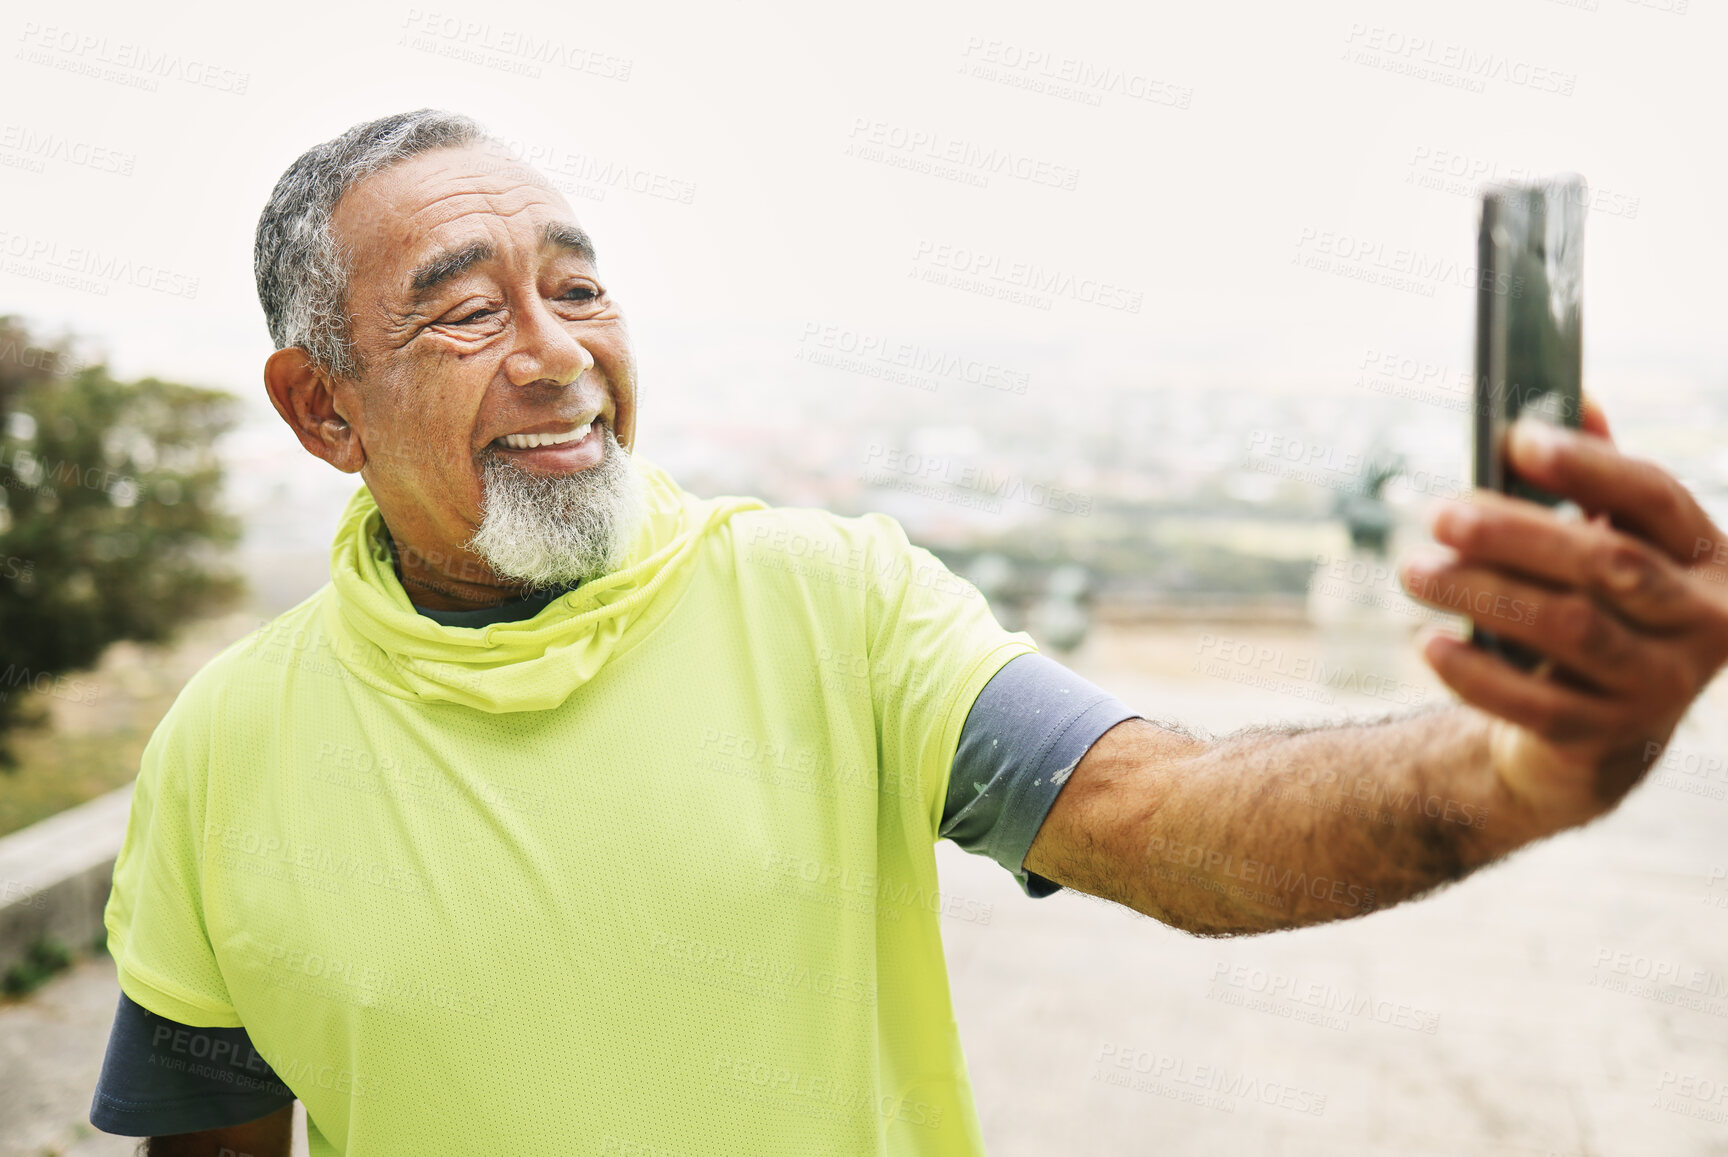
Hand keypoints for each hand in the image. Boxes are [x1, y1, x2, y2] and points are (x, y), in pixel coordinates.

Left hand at [1398, 397, 1727, 837]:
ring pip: (1570, 630)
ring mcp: (1663, 685)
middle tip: (1438, 513)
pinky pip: (1537, 704)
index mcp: (1707, 557)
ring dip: (1482, 594)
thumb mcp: (1610, 545)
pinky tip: (1427, 643)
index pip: (1654, 497)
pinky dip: (1476, 673)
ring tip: (1415, 570)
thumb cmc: (1597, 610)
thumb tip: (1572, 397)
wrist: (1598, 735)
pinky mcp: (1608, 737)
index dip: (1587, 465)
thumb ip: (1596, 480)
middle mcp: (1704, 621)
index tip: (1515, 439)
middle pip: (1607, 564)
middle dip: (1515, 534)